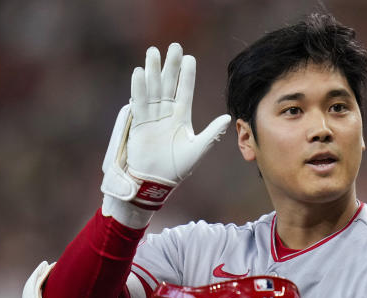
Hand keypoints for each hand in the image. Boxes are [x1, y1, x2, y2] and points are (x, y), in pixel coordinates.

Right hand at [101, 43, 231, 210]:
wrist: (155, 181)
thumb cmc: (177, 168)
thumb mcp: (197, 149)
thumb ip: (211, 133)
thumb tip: (228, 118)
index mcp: (181, 117)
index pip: (184, 91)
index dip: (187, 75)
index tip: (190, 58)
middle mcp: (166, 113)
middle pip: (168, 84)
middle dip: (170, 66)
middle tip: (174, 46)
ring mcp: (152, 117)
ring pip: (153, 89)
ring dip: (153, 71)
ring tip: (153, 52)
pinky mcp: (139, 123)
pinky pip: (139, 103)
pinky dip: (139, 88)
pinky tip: (139, 73)